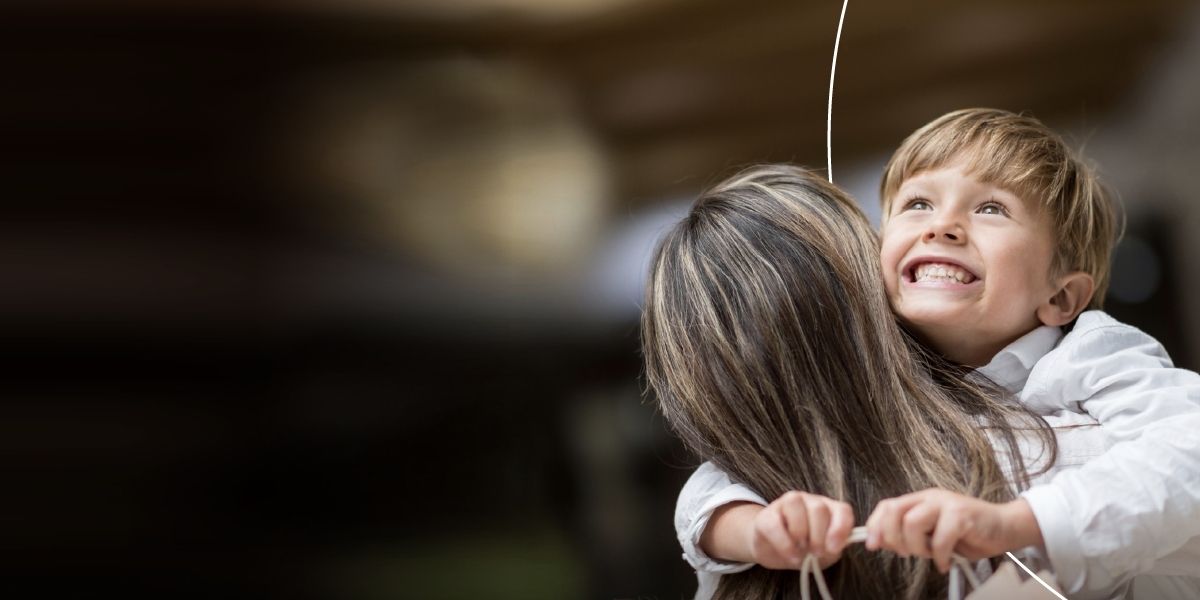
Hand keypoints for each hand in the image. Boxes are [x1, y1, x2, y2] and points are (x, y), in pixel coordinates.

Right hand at [744, 491, 854, 569]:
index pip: (842, 510)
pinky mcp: (766, 516)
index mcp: (829, 509)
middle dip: (819, 536)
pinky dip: (784, 543)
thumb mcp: (825, 553)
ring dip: (800, 533)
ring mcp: (786, 504)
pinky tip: (790, 555)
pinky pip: (775, 523)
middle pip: (818, 508)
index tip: (834, 549)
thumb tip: (832, 546)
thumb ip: (833, 548)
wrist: (775, 552)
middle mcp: (809, 501)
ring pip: (795, 504)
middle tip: (816, 553)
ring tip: (800, 551)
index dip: (840, 528)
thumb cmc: (805, 551)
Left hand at [864, 489, 1042, 572]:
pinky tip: (945, 562)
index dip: (875, 525)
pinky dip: (940, 556)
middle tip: (908, 553)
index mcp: (920, 500)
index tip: (873, 545)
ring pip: (912, 523)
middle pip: (894, 511)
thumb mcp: (931, 535)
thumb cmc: (967, 534)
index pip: (887, 506)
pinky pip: (940, 538)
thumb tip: (879, 541)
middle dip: (894, 538)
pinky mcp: (963, 515)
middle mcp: (930, 498)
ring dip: (917, 547)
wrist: (1004, 527)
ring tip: (931, 555)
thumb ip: (907, 535)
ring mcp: (946, 504)